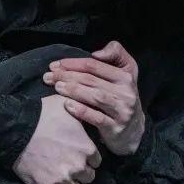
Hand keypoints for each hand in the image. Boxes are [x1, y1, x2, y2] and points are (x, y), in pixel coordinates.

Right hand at [12, 95, 102, 183]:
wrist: (16, 128)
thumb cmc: (41, 113)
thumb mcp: (67, 103)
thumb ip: (82, 106)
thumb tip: (90, 104)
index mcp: (87, 148)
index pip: (97, 161)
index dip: (89, 159)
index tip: (80, 156)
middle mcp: (78, 167)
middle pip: (89, 178)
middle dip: (82, 174)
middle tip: (71, 168)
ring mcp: (63, 181)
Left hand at [42, 40, 144, 156]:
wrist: (134, 130)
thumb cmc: (121, 97)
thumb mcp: (125, 72)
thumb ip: (115, 54)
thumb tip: (96, 53)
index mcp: (126, 76)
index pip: (95, 66)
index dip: (73, 63)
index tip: (56, 65)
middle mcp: (126, 92)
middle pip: (92, 80)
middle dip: (68, 76)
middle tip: (49, 76)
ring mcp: (122, 111)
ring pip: (95, 97)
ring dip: (73, 90)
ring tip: (57, 87)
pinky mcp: (116, 128)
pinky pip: (97, 118)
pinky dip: (82, 111)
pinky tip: (67, 105)